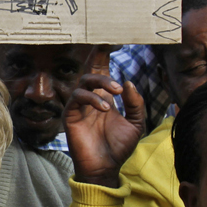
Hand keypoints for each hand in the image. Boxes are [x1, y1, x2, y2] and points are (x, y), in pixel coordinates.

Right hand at [64, 48, 145, 187]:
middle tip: (116, 72)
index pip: (103, 71)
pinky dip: (92, 99)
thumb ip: (135, 104)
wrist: (106, 168)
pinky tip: (105, 108)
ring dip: (101, 82)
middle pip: (92, 71)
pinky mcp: (71, 115)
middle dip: (100, 62)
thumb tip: (129, 83)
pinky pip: (77, 98)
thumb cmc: (119, 147)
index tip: (110, 38)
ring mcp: (80, 106)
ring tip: (116, 92)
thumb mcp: (136, 124)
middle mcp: (92, 98)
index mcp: (106, 97)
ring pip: (84, 82)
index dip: (104, 55)